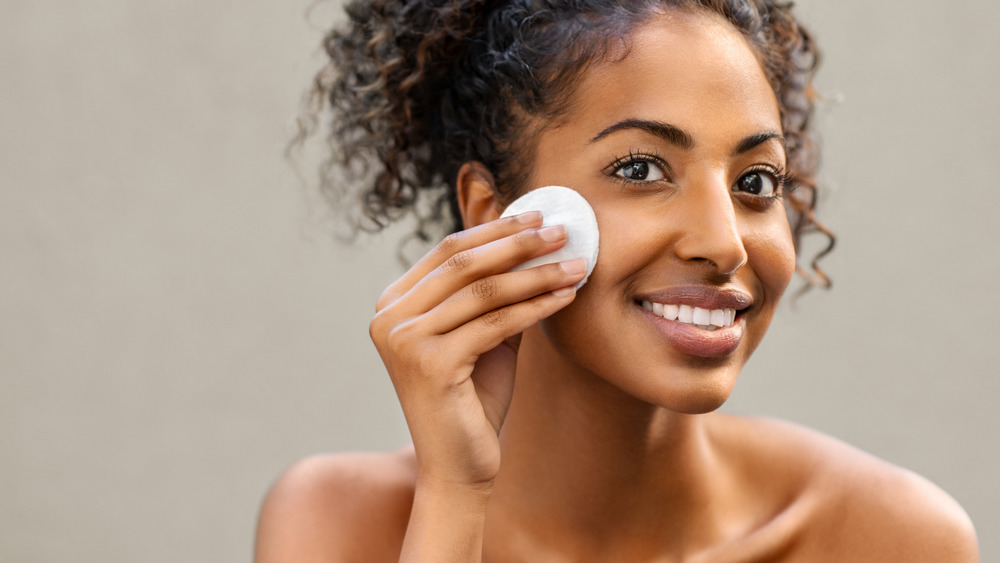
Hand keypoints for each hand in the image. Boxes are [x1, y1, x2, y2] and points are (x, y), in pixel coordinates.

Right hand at [369, 212, 586, 488]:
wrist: (458, 466)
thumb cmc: (473, 400)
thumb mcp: (482, 335)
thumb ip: (495, 293)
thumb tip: (536, 242)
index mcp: (394, 303)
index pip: (449, 250)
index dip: (497, 229)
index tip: (540, 216)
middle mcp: (389, 317)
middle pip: (464, 262)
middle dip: (520, 242)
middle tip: (563, 229)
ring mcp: (404, 340)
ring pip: (484, 290)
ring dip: (537, 273)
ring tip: (577, 263)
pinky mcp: (429, 363)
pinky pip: (496, 323)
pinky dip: (536, 306)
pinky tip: (566, 297)